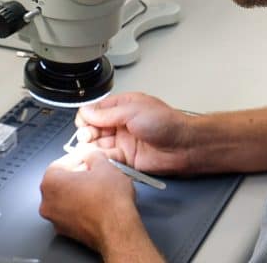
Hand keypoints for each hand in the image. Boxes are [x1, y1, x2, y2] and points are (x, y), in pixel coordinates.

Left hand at [39, 149, 139, 254]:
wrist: (117, 228)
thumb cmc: (108, 201)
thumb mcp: (104, 165)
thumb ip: (93, 155)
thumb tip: (90, 155)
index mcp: (51, 183)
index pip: (61, 162)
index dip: (78, 157)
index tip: (87, 155)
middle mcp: (48, 203)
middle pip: (61, 180)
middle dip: (78, 173)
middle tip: (94, 168)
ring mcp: (56, 219)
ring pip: (66, 197)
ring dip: (80, 189)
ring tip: (99, 183)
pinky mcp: (67, 231)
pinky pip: (72, 211)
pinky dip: (82, 203)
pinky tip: (98, 199)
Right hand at [75, 92, 192, 174]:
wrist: (183, 145)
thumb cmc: (166, 123)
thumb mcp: (133, 111)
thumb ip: (108, 113)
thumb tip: (87, 111)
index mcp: (124, 106)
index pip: (97, 110)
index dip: (87, 116)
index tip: (84, 123)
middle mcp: (122, 123)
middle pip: (94, 128)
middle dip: (86, 133)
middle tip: (86, 137)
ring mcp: (123, 141)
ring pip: (98, 145)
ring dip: (90, 147)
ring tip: (87, 149)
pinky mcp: (126, 159)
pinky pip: (107, 159)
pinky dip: (99, 160)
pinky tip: (96, 159)